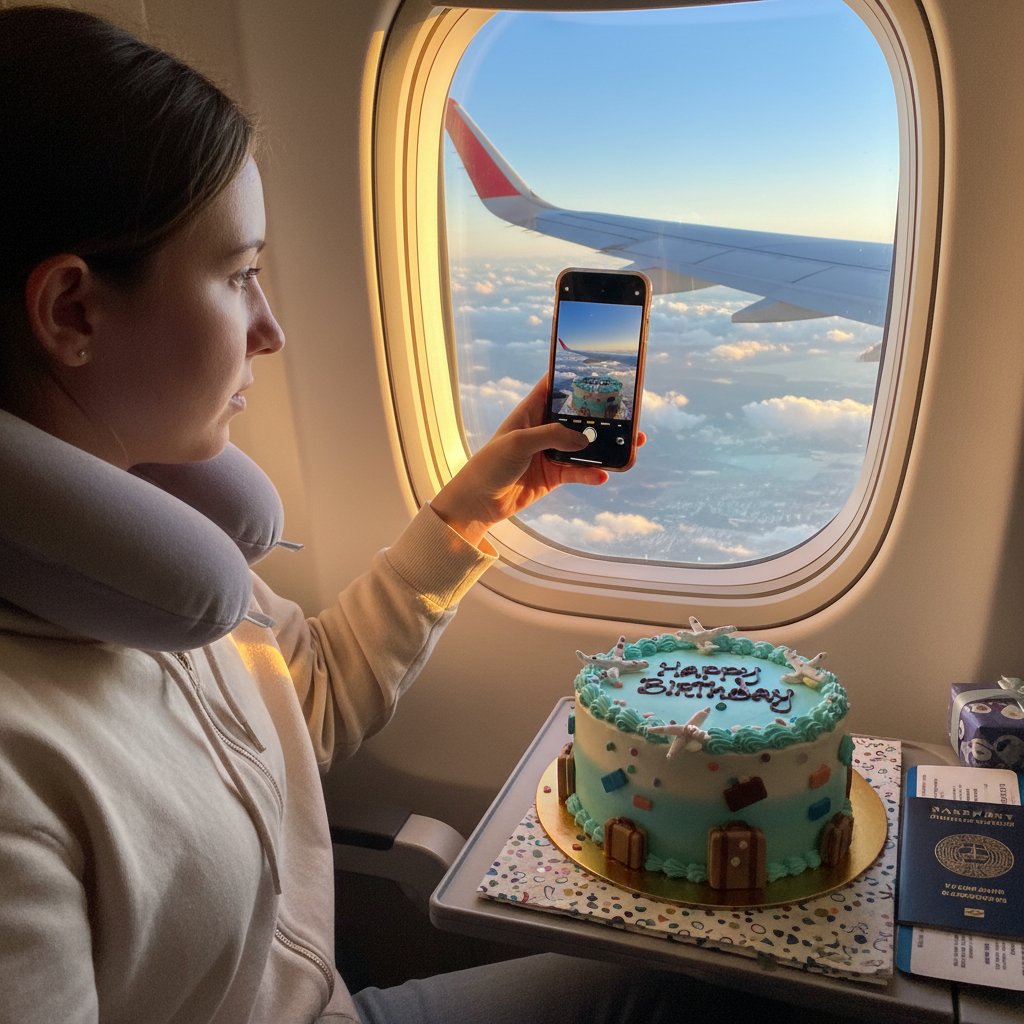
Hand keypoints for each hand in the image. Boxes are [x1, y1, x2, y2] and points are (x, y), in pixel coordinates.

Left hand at [431, 377, 644, 547]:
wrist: (480, 501)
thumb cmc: (491, 464)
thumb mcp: (519, 442)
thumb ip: (552, 436)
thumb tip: (585, 440)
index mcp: (531, 410)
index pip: (554, 385)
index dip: (574, 376)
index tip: (600, 369)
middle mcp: (544, 428)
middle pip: (579, 416)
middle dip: (603, 416)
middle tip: (629, 413)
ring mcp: (551, 451)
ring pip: (585, 445)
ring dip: (606, 446)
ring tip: (631, 445)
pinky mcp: (555, 474)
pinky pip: (579, 471)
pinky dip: (592, 473)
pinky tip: (603, 475)